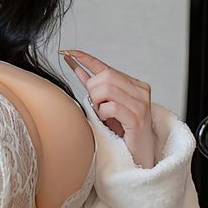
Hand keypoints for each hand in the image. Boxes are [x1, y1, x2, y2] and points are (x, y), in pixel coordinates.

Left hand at [60, 49, 156, 168]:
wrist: (140, 154)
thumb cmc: (125, 131)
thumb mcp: (108, 106)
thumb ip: (96, 89)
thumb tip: (79, 70)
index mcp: (134, 84)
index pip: (105, 67)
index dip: (84, 58)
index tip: (67, 52)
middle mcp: (140, 90)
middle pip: (104, 77)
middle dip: (92, 90)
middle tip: (96, 106)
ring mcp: (140, 103)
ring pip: (106, 89)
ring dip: (97, 103)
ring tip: (103, 114)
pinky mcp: (137, 117)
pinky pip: (110, 107)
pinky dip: (103, 114)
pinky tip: (108, 121)